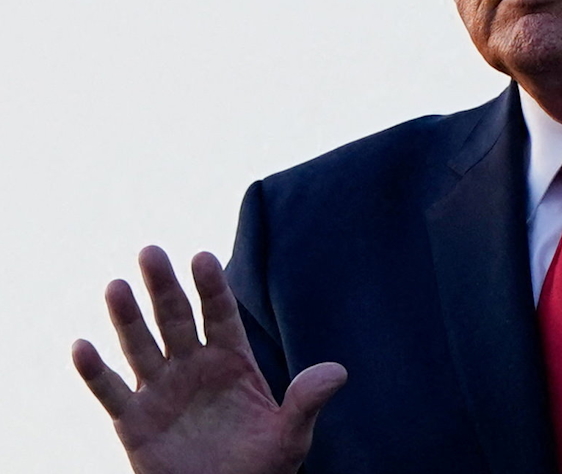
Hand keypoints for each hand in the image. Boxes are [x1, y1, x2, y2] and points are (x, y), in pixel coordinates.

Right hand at [72, 246, 346, 473]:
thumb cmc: (262, 467)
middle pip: (176, 319)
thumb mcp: (291, 435)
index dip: (211, 287)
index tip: (202, 257)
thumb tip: (339, 372)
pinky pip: (110, 393)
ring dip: (127, 318)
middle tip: (151, 250)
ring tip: (116, 286)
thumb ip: (307, 401)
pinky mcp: (134, 422)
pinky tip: (81, 346)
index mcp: (232, 361)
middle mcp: (194, 367)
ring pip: (142, 346)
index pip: (220, 315)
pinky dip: (94, 372)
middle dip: (165, 287)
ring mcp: (162, 391)